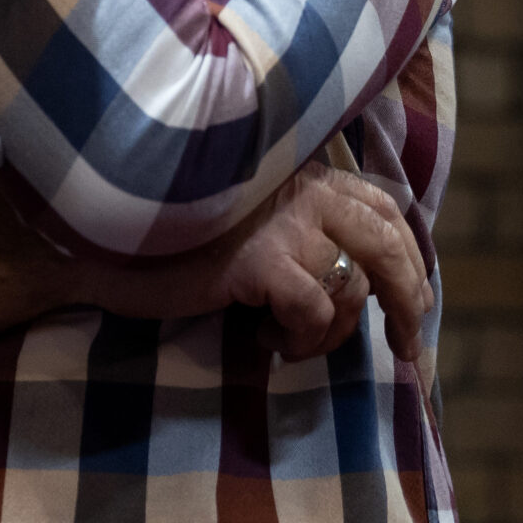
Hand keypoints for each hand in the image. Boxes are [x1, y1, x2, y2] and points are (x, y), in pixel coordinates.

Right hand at [70, 162, 432, 363]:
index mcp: (305, 176)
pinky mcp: (260, 261)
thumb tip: (357, 276)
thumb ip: (299, 227)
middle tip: (407, 347)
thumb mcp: (250, 223)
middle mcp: (303, 191)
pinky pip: (315, 313)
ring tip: (294, 344)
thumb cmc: (174, 237)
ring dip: (334, 333)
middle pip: (388, 245)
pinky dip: (303, 339)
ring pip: (351, 289)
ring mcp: (283, 225)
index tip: (414, 303)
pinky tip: (270, 342)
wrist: (108, 246)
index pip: (384, 209)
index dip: (411, 258)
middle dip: (408, 301)